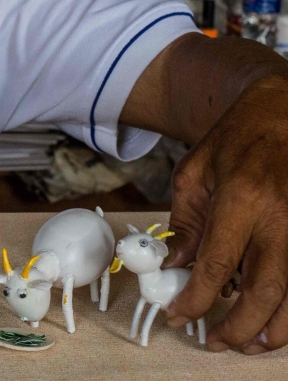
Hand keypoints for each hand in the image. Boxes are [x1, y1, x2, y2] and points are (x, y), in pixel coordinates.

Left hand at [166, 75, 287, 353]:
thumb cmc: (236, 139)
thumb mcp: (195, 173)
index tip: (179, 314)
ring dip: (274, 327)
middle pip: (264, 289)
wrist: (283, 110)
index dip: (197, 298)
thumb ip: (186, 223)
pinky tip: (278, 319)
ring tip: (250, 343)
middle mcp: (281, 217)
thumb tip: (175, 265)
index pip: (217, 264)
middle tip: (218, 342)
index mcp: (242, 199)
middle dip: (239, 325)